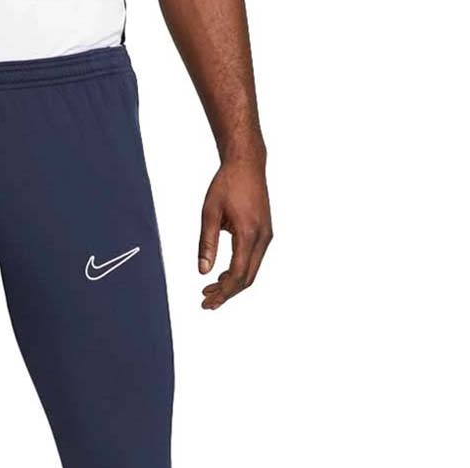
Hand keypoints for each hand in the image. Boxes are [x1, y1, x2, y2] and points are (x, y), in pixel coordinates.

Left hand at [198, 158, 271, 309]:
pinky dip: (239, 272)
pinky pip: (253, 260)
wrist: (247, 164)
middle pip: (247, 278)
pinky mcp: (265, 232)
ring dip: (232, 284)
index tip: (207, 302)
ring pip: (251, 271)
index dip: (223, 292)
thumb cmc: (227, 184)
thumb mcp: (209, 214)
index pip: (238, 274)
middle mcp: (262, 237)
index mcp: (249, 233)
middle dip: (227, 293)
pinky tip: (222, 275)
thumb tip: (202, 272)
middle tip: (206, 302)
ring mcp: (266, 235)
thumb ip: (206, 244)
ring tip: (210, 291)